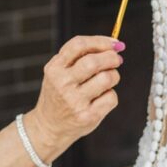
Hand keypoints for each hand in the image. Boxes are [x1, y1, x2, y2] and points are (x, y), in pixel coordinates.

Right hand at [27, 35, 122, 154]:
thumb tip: (115, 45)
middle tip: (116, 59)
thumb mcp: (58, 71)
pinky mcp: (88, 116)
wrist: (49, 126)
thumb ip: (79, 56)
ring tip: (108, 79)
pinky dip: (111, 94)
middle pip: (93, 62)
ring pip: (106, 78)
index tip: (113, 43)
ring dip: (113, 75)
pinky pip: (111, 97)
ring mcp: (75, 101)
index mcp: (54, 68)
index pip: (78, 45)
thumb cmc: (59, 93)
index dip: (99, 41)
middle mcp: (62, 84)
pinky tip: (102, 97)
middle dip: (111, 57)